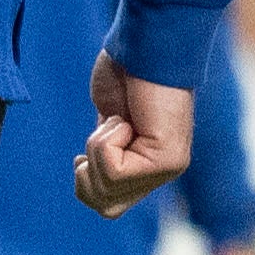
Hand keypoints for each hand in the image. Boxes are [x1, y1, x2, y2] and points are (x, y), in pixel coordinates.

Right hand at [80, 57, 196, 214]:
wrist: (143, 46)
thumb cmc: (123, 74)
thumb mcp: (106, 124)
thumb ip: (105, 153)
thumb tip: (86, 177)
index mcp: (149, 166)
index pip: (108, 207)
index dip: (86, 182)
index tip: (86, 153)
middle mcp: (164, 172)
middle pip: (106, 208)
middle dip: (89, 174)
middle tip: (105, 136)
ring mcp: (169, 168)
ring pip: (107, 190)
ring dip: (97, 149)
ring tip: (120, 121)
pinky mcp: (168, 159)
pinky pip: (114, 171)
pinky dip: (106, 140)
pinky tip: (127, 118)